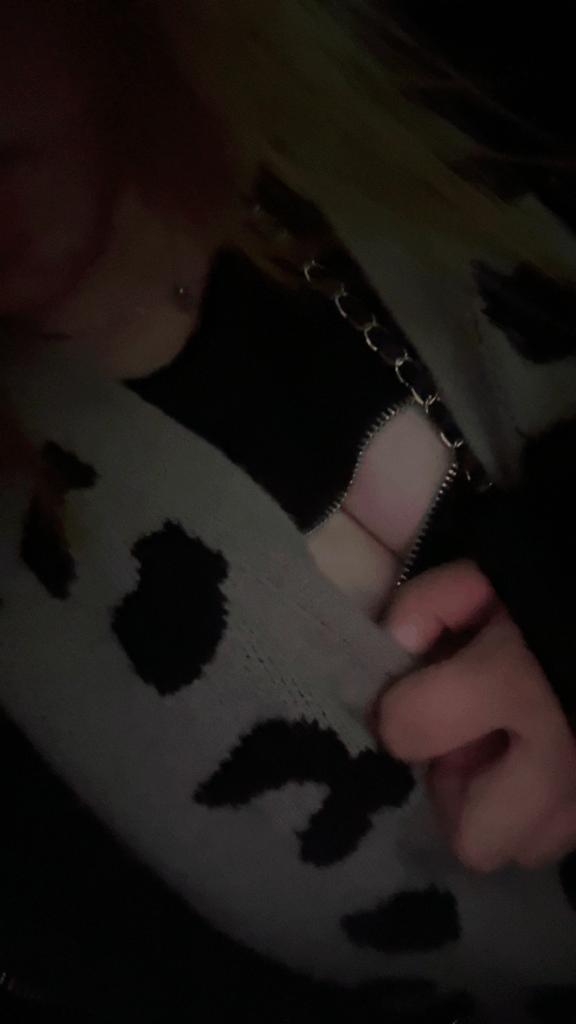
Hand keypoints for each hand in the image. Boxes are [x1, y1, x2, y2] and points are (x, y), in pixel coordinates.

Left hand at [377, 561, 575, 871]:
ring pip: (531, 849)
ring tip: (521, 746)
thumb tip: (397, 646)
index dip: (398, 711)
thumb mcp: (498, 571)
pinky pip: (573, 832)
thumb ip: (434, 602)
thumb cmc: (571, 578)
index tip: (413, 692)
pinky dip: (555, 802)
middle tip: (471, 741)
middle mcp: (562, 757)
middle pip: (477, 841)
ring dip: (511, 806)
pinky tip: (558, 749)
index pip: (407, 731)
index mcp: (514, 682)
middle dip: (460, 794)